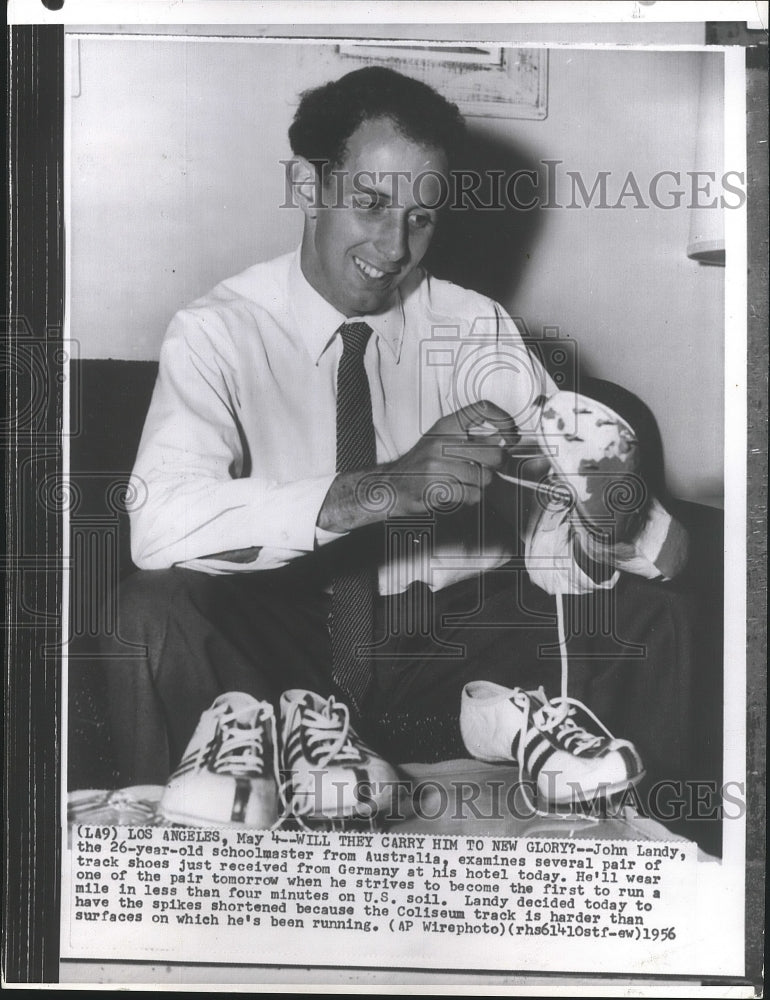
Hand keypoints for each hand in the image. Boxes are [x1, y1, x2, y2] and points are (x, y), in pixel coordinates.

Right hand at [317, 400, 517, 531]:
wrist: (391, 485)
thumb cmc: (422, 464)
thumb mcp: (441, 441)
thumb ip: (470, 438)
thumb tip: (504, 439)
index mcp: (446, 425)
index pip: (483, 408)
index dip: (504, 420)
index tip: (511, 436)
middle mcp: (442, 441)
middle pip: (493, 452)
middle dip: (494, 466)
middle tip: (483, 469)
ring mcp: (438, 464)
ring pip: (485, 478)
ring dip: (479, 486)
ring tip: (462, 484)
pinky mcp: (436, 486)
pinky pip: (472, 495)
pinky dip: (469, 499)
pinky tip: (455, 494)